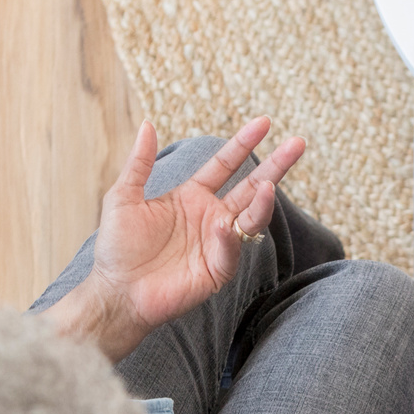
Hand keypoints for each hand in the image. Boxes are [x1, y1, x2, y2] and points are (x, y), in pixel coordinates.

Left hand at [47, 118, 304, 359]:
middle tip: (298, 144)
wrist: (116, 292)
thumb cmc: (117, 248)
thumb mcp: (124, 197)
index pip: (226, 164)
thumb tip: (148, 124)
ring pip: (251, 218)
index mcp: (192, 197)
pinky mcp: (217, 270)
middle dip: (276, 167)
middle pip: (252, 187)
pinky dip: (230, 238)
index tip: (264, 122)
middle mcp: (211, 217)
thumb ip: (139, 163)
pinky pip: (231, 250)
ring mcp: (218, 243)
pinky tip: (224, 226)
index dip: (244, 143)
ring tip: (269, 187)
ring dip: (263, 203)